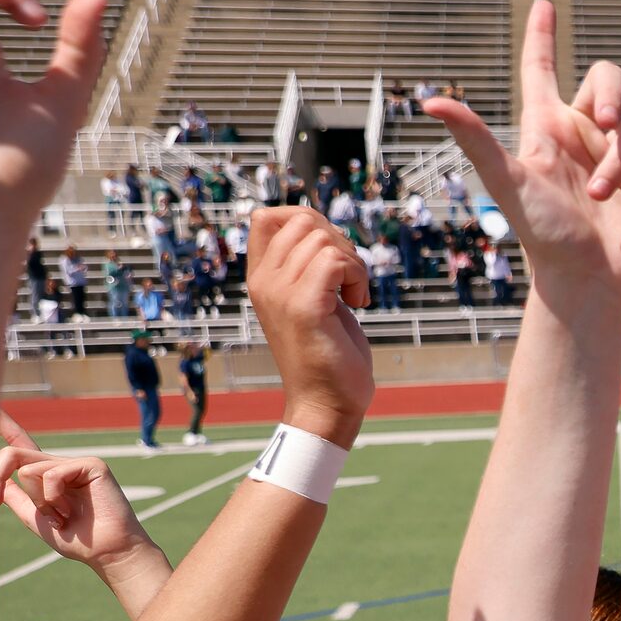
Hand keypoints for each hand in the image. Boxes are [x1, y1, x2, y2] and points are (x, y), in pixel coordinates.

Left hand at [0, 411, 159, 576]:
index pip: (21, 445)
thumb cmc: (78, 540)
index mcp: (46, 477)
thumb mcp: (36, 520)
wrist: (108, 552)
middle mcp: (59, 466)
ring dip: (40, 502)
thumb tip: (0, 478)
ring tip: (64, 516)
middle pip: (12, 455)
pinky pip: (51, 475)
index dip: (5, 424)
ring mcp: (75, 463)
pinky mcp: (90, 464)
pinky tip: (71, 510)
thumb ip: (17, 498)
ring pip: (29, 471)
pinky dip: (54, 498)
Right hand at [245, 207, 372, 446]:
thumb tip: (323, 228)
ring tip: (353, 295)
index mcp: (261, 278)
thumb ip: (308, 266)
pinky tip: (358, 303)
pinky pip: (335, 260)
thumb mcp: (312, 299)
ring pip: (323, 239)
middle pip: (302, 220)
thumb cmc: (327, 354)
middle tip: (349, 278)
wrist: (326, 404)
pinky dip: (357, 275)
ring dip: (354, 262)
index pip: (265, 216)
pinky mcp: (304, 308)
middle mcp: (264, 282)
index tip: (329, 255)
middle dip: (339, 240)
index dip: (307, 221)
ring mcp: (280, 294)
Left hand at [422, 1, 620, 315]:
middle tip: (608, 119)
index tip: (543, 3)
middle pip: (606, 79)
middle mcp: (582, 134)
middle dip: (612, 92)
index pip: (540, 68)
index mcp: (546, 128)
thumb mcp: (507, 179)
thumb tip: (430, 101)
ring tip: (603, 194)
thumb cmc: (541, 232)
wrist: (584, 279)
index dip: (541, 35)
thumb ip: (475, 137)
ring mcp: (615, 156)